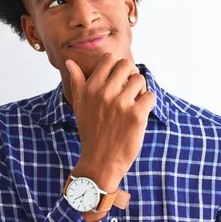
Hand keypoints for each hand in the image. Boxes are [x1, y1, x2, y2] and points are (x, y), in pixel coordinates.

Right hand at [65, 53, 155, 191]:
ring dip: (141, 89)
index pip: (109, 59)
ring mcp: (121, 104)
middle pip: (127, 65)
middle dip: (131, 75)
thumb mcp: (79, 106)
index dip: (117, 66)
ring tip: (135, 102)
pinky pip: (150, 96)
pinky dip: (148, 103)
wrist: (99, 162)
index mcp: (90, 88)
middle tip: (130, 89)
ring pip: (140, 79)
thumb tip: (70, 61)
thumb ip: (77, 81)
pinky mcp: (136, 116)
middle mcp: (104, 93)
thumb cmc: (90, 133)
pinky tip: (140, 112)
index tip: (119, 79)